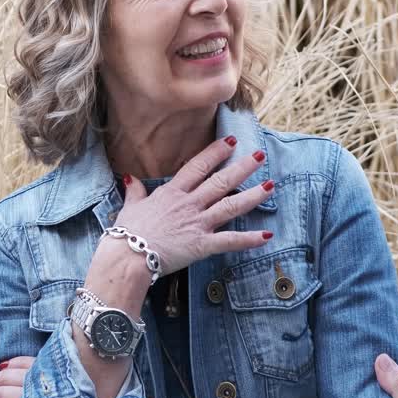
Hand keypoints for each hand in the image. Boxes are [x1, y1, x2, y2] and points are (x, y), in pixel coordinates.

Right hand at [115, 136, 274, 275]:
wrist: (128, 256)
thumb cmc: (126, 232)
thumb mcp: (130, 206)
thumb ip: (135, 191)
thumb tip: (130, 178)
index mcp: (172, 193)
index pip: (197, 166)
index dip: (215, 152)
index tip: (230, 142)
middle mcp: (189, 204)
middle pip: (220, 181)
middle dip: (242, 167)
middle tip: (260, 155)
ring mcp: (197, 223)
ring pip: (230, 205)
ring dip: (252, 195)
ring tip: (271, 185)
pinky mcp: (202, 245)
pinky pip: (230, 241)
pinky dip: (249, 239)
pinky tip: (267, 235)